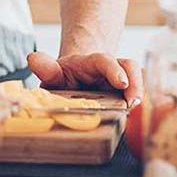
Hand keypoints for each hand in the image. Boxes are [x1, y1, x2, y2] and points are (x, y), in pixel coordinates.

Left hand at [27, 51, 142, 106]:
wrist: (75, 79)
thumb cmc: (64, 78)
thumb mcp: (54, 74)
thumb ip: (47, 68)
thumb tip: (33, 59)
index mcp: (90, 63)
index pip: (104, 60)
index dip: (113, 70)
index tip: (122, 83)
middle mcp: (110, 69)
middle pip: (129, 66)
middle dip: (136, 83)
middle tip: (133, 102)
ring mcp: (121, 81)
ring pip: (138, 79)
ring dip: (140, 93)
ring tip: (136, 110)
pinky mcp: (127, 94)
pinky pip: (140, 95)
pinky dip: (142, 104)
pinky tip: (139, 117)